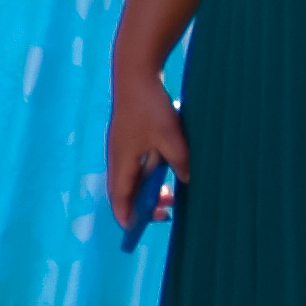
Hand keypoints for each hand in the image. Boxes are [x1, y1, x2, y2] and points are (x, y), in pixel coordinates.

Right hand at [105, 68, 190, 232]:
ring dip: (147, 189)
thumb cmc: (151, 108)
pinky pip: (135, 164)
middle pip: (124, 191)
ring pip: (131, 177)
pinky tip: (164, 170)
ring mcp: (121, 147)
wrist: (135, 75)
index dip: (127, 215)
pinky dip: (147, 175)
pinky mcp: (127, 138)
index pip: (120, 198)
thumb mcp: (172, 139)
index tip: (135, 230)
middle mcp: (117, 157)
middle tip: (167, 210)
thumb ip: (180, 164)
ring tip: (170, 193)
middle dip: (142, 205)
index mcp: (122, 161)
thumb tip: (188, 182)